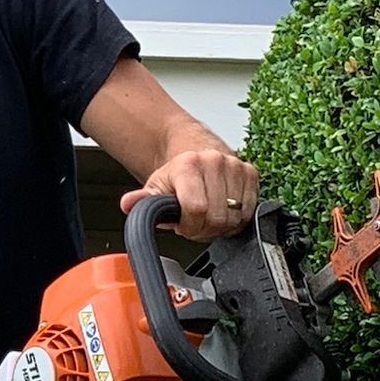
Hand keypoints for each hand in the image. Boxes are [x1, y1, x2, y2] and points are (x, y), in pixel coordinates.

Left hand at [122, 148, 259, 240]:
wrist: (195, 152)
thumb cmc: (177, 174)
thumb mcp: (155, 188)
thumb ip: (142, 200)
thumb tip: (128, 204)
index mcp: (188, 165)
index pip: (196, 209)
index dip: (190, 226)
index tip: (183, 224)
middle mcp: (214, 161)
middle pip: (217, 217)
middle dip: (204, 229)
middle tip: (195, 221)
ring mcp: (235, 166)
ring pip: (235, 217)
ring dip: (221, 225)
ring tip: (208, 215)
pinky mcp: (251, 173)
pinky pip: (249, 211)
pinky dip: (237, 219)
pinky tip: (223, 211)